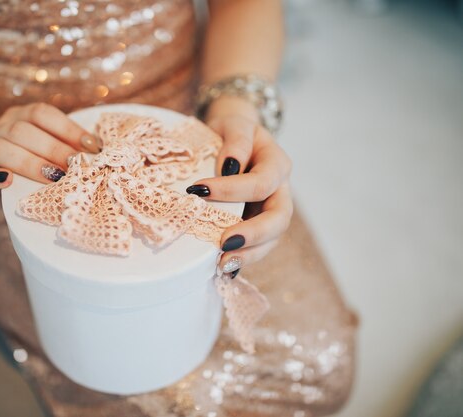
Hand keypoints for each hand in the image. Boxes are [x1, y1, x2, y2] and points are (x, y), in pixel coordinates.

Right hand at [0, 103, 100, 207]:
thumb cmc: (25, 160)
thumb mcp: (42, 147)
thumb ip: (62, 145)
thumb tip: (99, 152)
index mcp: (21, 116)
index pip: (43, 114)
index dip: (69, 128)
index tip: (93, 147)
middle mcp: (2, 128)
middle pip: (24, 130)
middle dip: (54, 148)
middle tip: (77, 165)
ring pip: (2, 148)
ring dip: (32, 163)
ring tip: (55, 177)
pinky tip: (8, 181)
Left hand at [189, 97, 292, 272]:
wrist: (233, 138)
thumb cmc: (231, 131)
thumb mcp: (234, 124)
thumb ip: (236, 140)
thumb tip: (229, 165)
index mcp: (277, 164)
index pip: (261, 182)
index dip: (232, 189)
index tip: (198, 191)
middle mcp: (280, 190)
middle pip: (279, 218)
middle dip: (253, 234)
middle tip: (224, 243)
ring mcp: (270, 211)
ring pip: (272, 239)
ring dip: (249, 254)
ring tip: (222, 264)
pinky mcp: (258, 225)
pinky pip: (257, 247)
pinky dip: (243, 259)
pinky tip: (224, 270)